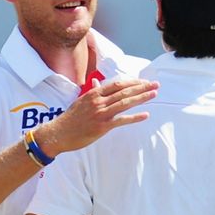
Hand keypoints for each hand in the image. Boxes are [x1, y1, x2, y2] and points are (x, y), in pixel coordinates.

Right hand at [36, 78, 159, 156]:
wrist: (58, 133)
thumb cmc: (70, 118)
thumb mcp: (80, 101)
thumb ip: (91, 93)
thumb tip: (95, 84)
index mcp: (94, 94)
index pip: (117, 84)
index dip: (132, 82)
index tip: (143, 81)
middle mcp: (98, 101)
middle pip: (124, 91)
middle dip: (142, 87)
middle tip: (155, 84)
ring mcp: (101, 113)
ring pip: (125, 103)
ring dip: (141, 98)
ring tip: (154, 94)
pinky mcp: (102, 127)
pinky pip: (121, 120)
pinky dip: (134, 117)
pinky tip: (145, 115)